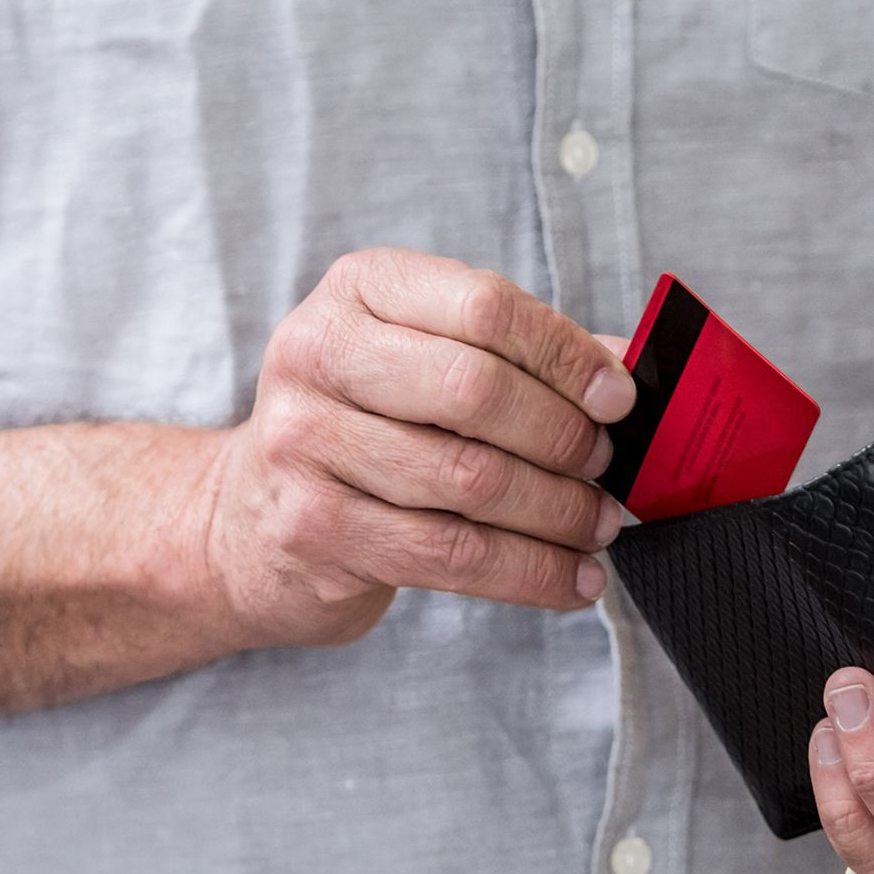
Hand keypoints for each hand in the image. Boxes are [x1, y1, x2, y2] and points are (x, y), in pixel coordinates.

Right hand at [200, 248, 635, 648]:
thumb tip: (629, 374)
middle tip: (606, 468)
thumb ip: (517, 359)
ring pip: (469, 481)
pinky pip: (451, 556)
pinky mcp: (313, 528)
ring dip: (557, 513)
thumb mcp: (420, 363)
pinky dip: (529, 573)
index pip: (484, 308)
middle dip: (564, 438)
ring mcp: (305, 442)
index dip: (565, 357)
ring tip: (597, 528)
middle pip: (476, 392)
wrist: (244, 519)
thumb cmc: (361, 429)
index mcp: (359, 290)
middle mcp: (317, 353)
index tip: (619, 400)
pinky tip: (571, 582)